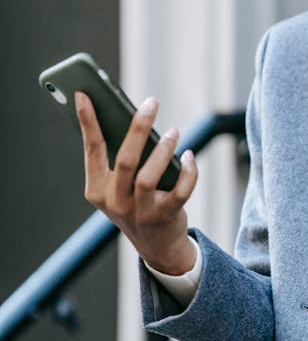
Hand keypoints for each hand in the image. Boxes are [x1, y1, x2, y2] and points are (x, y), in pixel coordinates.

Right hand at [75, 91, 198, 274]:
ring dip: (163, 150)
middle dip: (138, 128)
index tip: (84, 94)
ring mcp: (139, 212)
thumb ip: (121, 158)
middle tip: (152, 102)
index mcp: (97, 189)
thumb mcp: (120, 186)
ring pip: (148, 177)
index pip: (92, 149)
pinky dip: (188, 172)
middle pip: (125, 160)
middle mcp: (115, 202)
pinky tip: (189, 156)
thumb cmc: (137, 203)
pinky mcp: (165, 217)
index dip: (87, 122)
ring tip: (174, 131)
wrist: (157, 246)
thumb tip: (136, 118)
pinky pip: (180, 191)